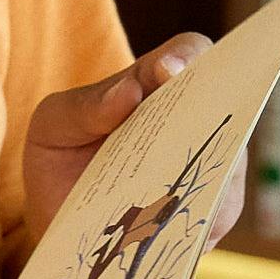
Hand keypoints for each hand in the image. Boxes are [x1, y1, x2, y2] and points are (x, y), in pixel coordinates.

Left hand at [18, 33, 245, 256]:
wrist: (58, 218)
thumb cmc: (59, 157)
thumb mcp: (54, 126)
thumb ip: (85, 106)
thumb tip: (129, 92)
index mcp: (156, 85)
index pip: (190, 53)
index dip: (187, 56)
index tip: (167, 72)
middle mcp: (194, 121)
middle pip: (225, 104)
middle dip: (205, 113)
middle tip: (173, 133)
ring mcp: (208, 167)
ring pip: (225, 163)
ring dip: (194, 173)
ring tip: (155, 192)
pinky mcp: (210, 216)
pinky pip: (214, 215)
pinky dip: (188, 216)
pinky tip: (159, 225)